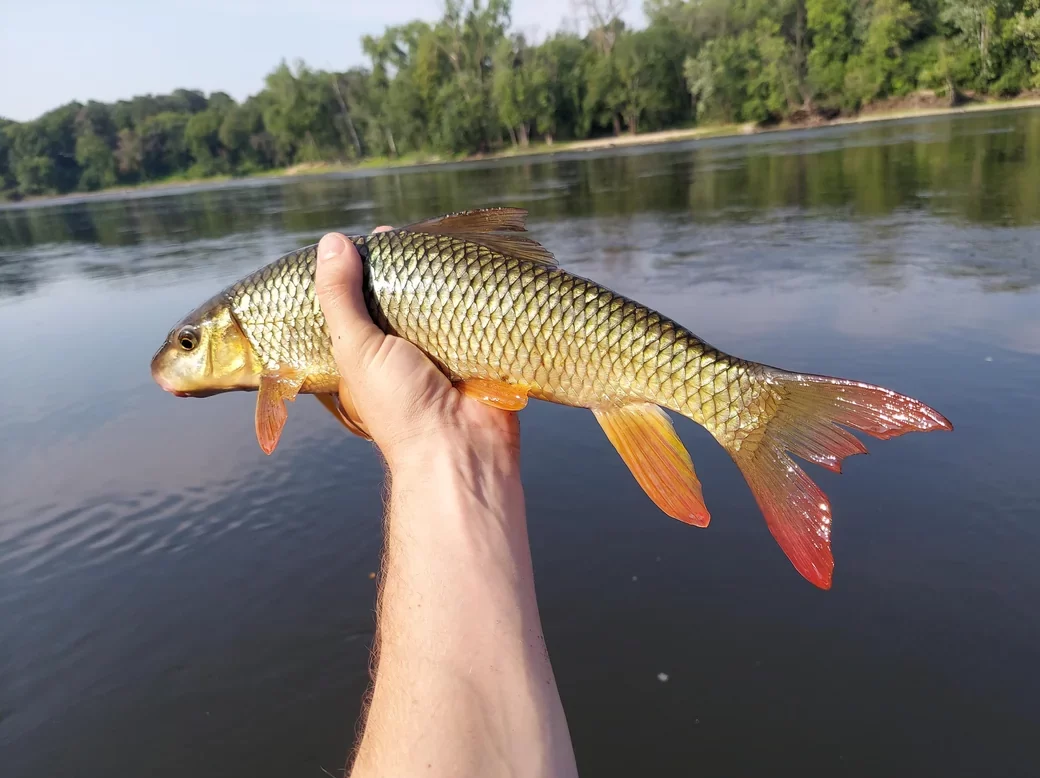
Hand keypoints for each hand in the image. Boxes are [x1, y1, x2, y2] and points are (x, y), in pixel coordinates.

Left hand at [314, 229, 519, 467]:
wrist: (462, 449)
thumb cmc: (400, 407)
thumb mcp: (357, 349)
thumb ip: (340, 296)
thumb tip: (331, 241)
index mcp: (368, 349)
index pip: (361, 296)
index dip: (366, 266)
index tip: (377, 237)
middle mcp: (404, 346)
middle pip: (404, 292)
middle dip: (409, 264)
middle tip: (414, 235)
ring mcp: (444, 347)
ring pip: (441, 297)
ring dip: (444, 273)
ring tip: (445, 241)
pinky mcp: (478, 348)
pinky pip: (477, 311)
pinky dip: (477, 291)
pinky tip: (478, 263)